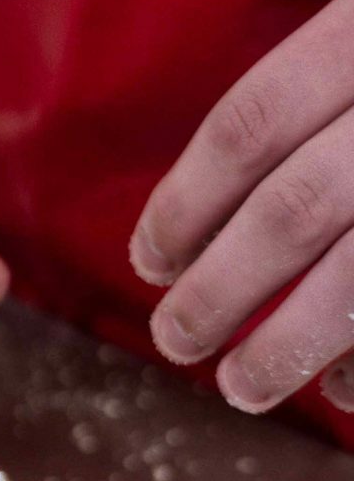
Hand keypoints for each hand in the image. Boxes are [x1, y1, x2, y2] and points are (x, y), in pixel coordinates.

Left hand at [132, 0, 353, 413]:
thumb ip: (327, 91)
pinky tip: (349, 389)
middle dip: (224, 288)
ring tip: (241, 386)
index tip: (148, 262)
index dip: (189, 201)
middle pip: (301, 205)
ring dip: (295, 343)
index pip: (256, 122)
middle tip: (172, 340)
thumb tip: (210, 221)